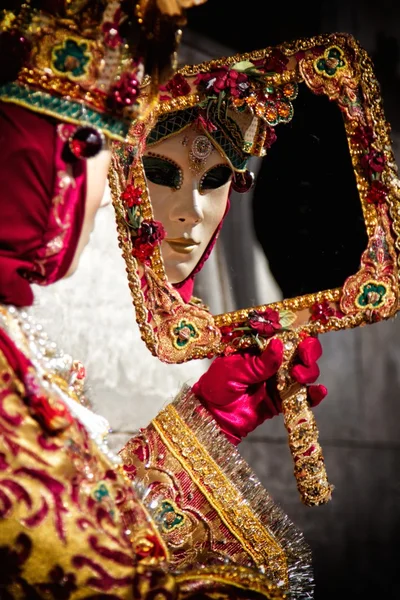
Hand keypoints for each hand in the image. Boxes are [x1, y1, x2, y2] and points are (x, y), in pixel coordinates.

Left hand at [192, 336, 326, 444]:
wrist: (212, 416)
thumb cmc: (217, 386)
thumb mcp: (233, 369)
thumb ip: (258, 362)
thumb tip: (279, 346)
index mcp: (259, 347)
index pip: (282, 334)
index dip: (296, 331)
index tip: (302, 334)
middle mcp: (273, 361)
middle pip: (300, 350)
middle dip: (309, 350)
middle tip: (305, 357)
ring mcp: (280, 380)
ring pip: (305, 371)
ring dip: (309, 371)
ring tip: (299, 376)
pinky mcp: (283, 400)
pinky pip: (303, 396)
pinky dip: (314, 394)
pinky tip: (319, 391)